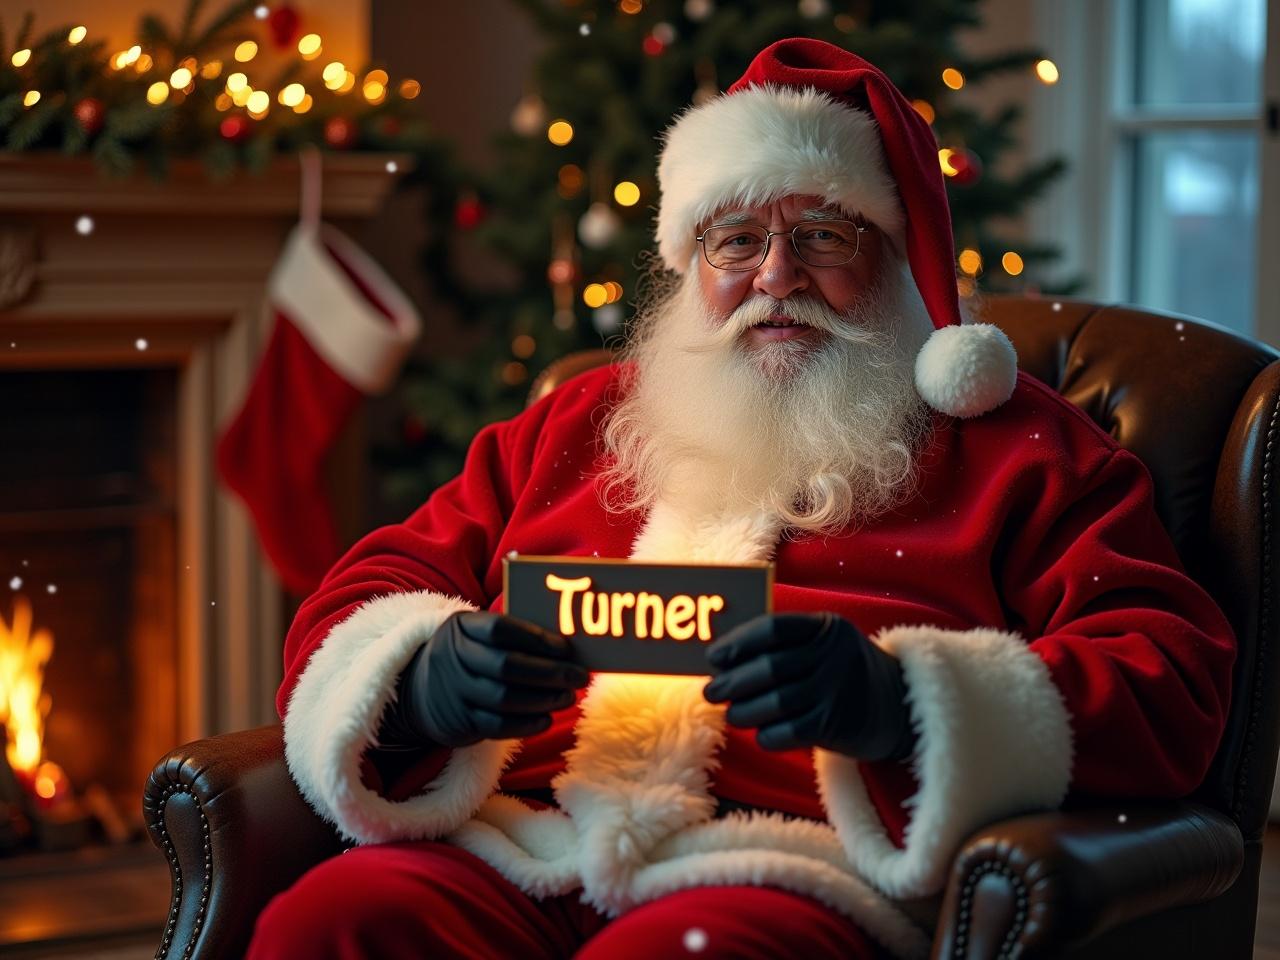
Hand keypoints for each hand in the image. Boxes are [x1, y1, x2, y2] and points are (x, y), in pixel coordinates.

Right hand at [395, 611, 590, 747]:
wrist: (422, 691)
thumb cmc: (468, 657)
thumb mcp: (476, 635)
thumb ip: (511, 636)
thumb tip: (566, 647)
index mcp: (461, 627)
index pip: (500, 628)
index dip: (536, 638)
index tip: (566, 648)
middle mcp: (453, 657)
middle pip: (506, 666)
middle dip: (550, 672)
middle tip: (579, 676)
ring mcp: (453, 691)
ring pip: (504, 698)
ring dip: (543, 699)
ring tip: (568, 696)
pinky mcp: (459, 722)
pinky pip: (496, 726)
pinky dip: (526, 724)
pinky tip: (547, 719)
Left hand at [703, 612, 913, 760]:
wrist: (898, 708)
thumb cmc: (845, 673)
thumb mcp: (827, 645)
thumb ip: (787, 645)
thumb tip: (725, 658)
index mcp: (826, 628)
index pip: (773, 629)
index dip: (738, 643)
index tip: (714, 657)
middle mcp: (832, 655)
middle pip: (769, 667)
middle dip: (732, 682)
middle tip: (711, 691)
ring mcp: (835, 690)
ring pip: (774, 702)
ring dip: (743, 711)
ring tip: (733, 714)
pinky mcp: (836, 724)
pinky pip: (787, 731)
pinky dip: (767, 735)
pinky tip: (761, 734)